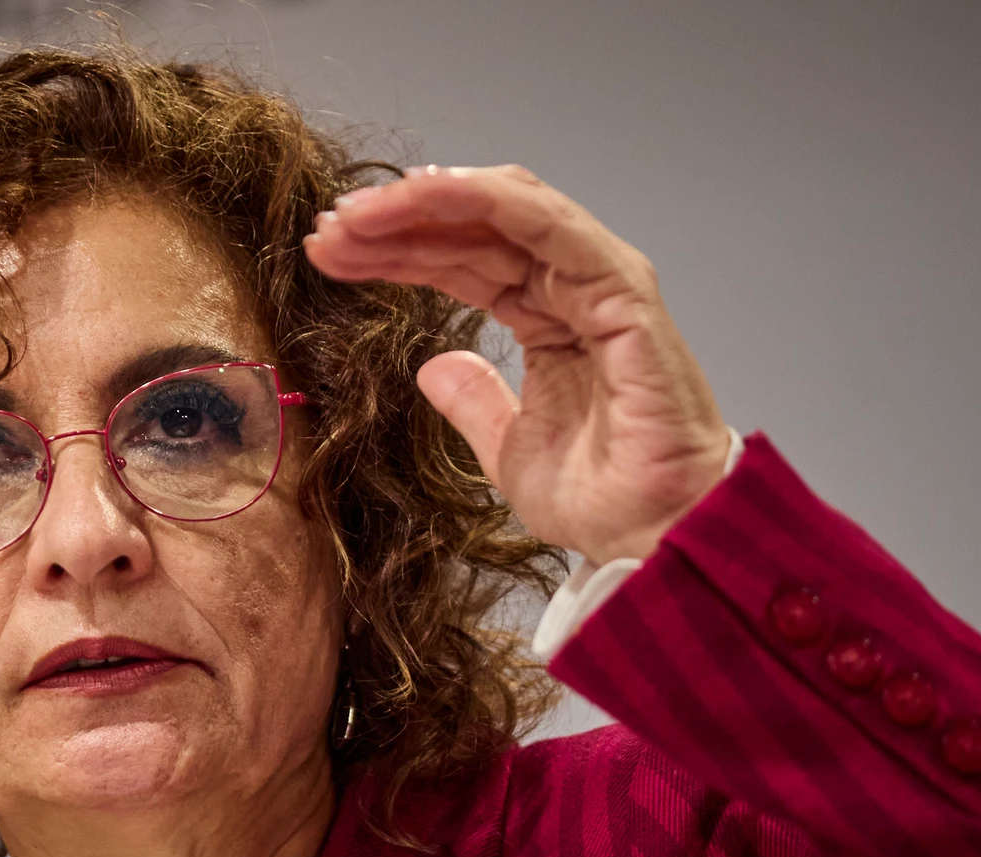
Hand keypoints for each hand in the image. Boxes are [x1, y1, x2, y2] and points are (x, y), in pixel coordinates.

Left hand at [303, 165, 731, 564]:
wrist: (654, 536)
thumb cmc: (603, 498)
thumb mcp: (506, 447)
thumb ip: (473, 400)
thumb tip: (435, 367)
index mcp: (550, 314)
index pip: (462, 260)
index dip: (395, 252)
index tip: (329, 255)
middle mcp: (574, 285)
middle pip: (473, 226)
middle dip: (395, 222)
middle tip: (326, 229)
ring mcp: (600, 279)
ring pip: (503, 210)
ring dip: (424, 203)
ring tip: (354, 216)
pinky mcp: (619, 288)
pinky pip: (544, 224)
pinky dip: (480, 201)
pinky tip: (423, 195)